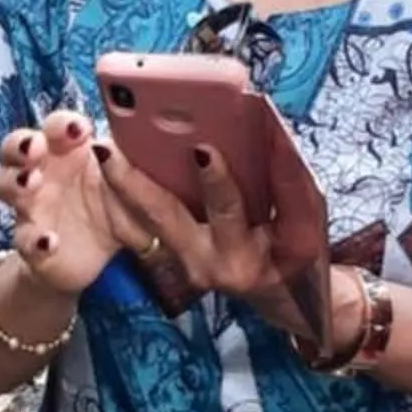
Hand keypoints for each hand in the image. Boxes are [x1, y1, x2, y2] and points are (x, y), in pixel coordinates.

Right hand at [0, 108, 137, 296]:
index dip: (61, 123)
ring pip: (5, 185)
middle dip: (21, 143)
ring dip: (15, 181)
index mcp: (68, 152)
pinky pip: (24, 239)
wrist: (97, 261)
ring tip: (31, 182)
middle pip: (15, 147)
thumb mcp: (130, 186)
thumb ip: (128, 166)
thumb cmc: (112, 207)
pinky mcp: (33, 245)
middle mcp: (43, 173)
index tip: (80, 129)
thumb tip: (132, 145)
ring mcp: (33, 208)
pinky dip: (34, 239)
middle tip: (36, 146)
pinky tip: (49, 241)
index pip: (55, 126)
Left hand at [99, 120, 326, 337]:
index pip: (230, 210)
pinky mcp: (169, 255)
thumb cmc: (297, 247)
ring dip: (120, 184)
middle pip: (167, 216)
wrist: (280, 291)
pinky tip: (109, 163)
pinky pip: (136, 228)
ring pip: (143, 221)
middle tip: (113, 147)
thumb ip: (289, 174)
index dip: (217, 181)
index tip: (201, 149)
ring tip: (103, 145)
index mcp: (245, 255)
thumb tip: (267, 120)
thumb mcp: (308, 215)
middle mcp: (207, 263)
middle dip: (138, 181)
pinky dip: (120, 196)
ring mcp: (183, 262)